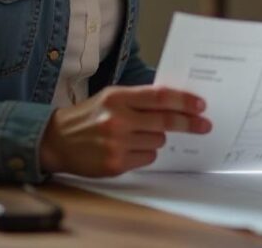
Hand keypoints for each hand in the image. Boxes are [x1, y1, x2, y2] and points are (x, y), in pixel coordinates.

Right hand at [39, 85, 210, 176]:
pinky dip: (144, 153)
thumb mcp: (111, 98)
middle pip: (165, 121)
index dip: (184, 102)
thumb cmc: (89, 117)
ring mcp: (116, 144)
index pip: (160, 97)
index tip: (201, 106)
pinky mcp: (115, 164)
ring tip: (135, 135)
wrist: (57, 140)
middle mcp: (118, 119)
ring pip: (157, 141)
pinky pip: (147, 158)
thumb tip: (175, 103)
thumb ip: (140, 99)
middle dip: (188, 123)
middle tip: (204, 125)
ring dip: (155, 138)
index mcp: (118, 97)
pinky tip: (127, 148)